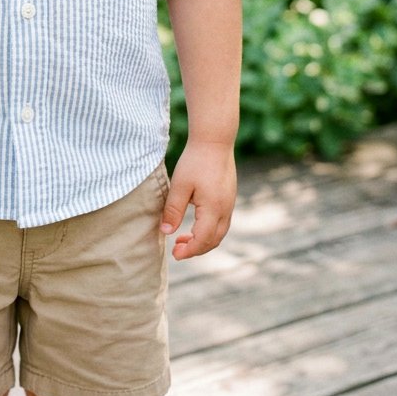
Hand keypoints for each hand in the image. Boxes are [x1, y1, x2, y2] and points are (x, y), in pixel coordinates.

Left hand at [159, 140, 236, 260]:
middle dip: (196, 249)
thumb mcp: (179, 185)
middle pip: (213, 241)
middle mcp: (225, 210)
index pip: (202, 240)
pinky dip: (209, 230)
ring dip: (203, 240)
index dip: (189, 251)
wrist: (214, 141)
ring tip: (182, 238)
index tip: (174, 254)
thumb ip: (173, 210)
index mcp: (213, 209)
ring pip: (219, 233)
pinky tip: (195, 224)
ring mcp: (230, 204)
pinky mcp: (229, 198)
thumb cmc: (195, 161)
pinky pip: (222, 223)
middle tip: (176, 249)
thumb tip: (166, 232)